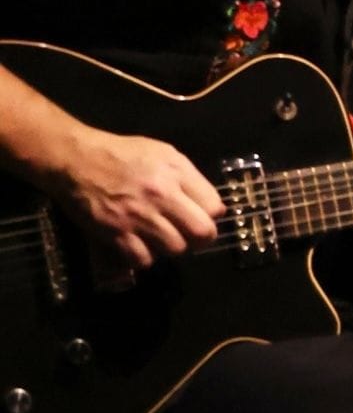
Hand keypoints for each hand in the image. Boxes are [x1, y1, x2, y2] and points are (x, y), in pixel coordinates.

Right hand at [54, 128, 222, 270]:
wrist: (77, 160)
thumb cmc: (124, 154)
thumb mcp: (164, 153)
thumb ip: (189, 178)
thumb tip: (211, 205)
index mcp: (177, 174)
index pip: (214, 207)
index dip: (213, 215)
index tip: (204, 216)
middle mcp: (162, 196)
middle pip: (201, 232)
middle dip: (201, 238)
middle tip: (191, 235)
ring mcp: (139, 216)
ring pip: (175, 248)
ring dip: (172, 247)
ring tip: (163, 239)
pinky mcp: (115, 233)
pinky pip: (142, 259)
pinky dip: (144, 257)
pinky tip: (141, 246)